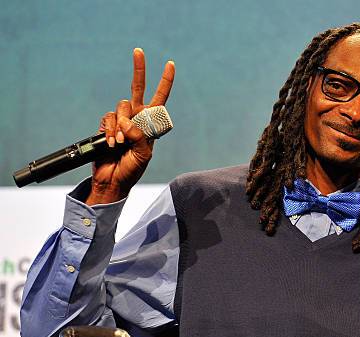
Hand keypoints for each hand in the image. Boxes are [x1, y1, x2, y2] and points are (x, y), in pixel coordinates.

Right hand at [86, 48, 174, 204]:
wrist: (114, 179)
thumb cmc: (133, 169)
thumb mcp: (144, 154)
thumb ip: (139, 136)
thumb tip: (127, 123)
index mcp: (151, 123)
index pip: (160, 98)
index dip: (165, 82)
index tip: (170, 64)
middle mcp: (136, 118)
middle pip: (137, 89)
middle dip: (139, 69)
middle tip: (138, 51)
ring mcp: (121, 121)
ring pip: (121, 107)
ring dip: (121, 126)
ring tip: (121, 143)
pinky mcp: (106, 126)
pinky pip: (108, 119)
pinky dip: (109, 131)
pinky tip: (111, 144)